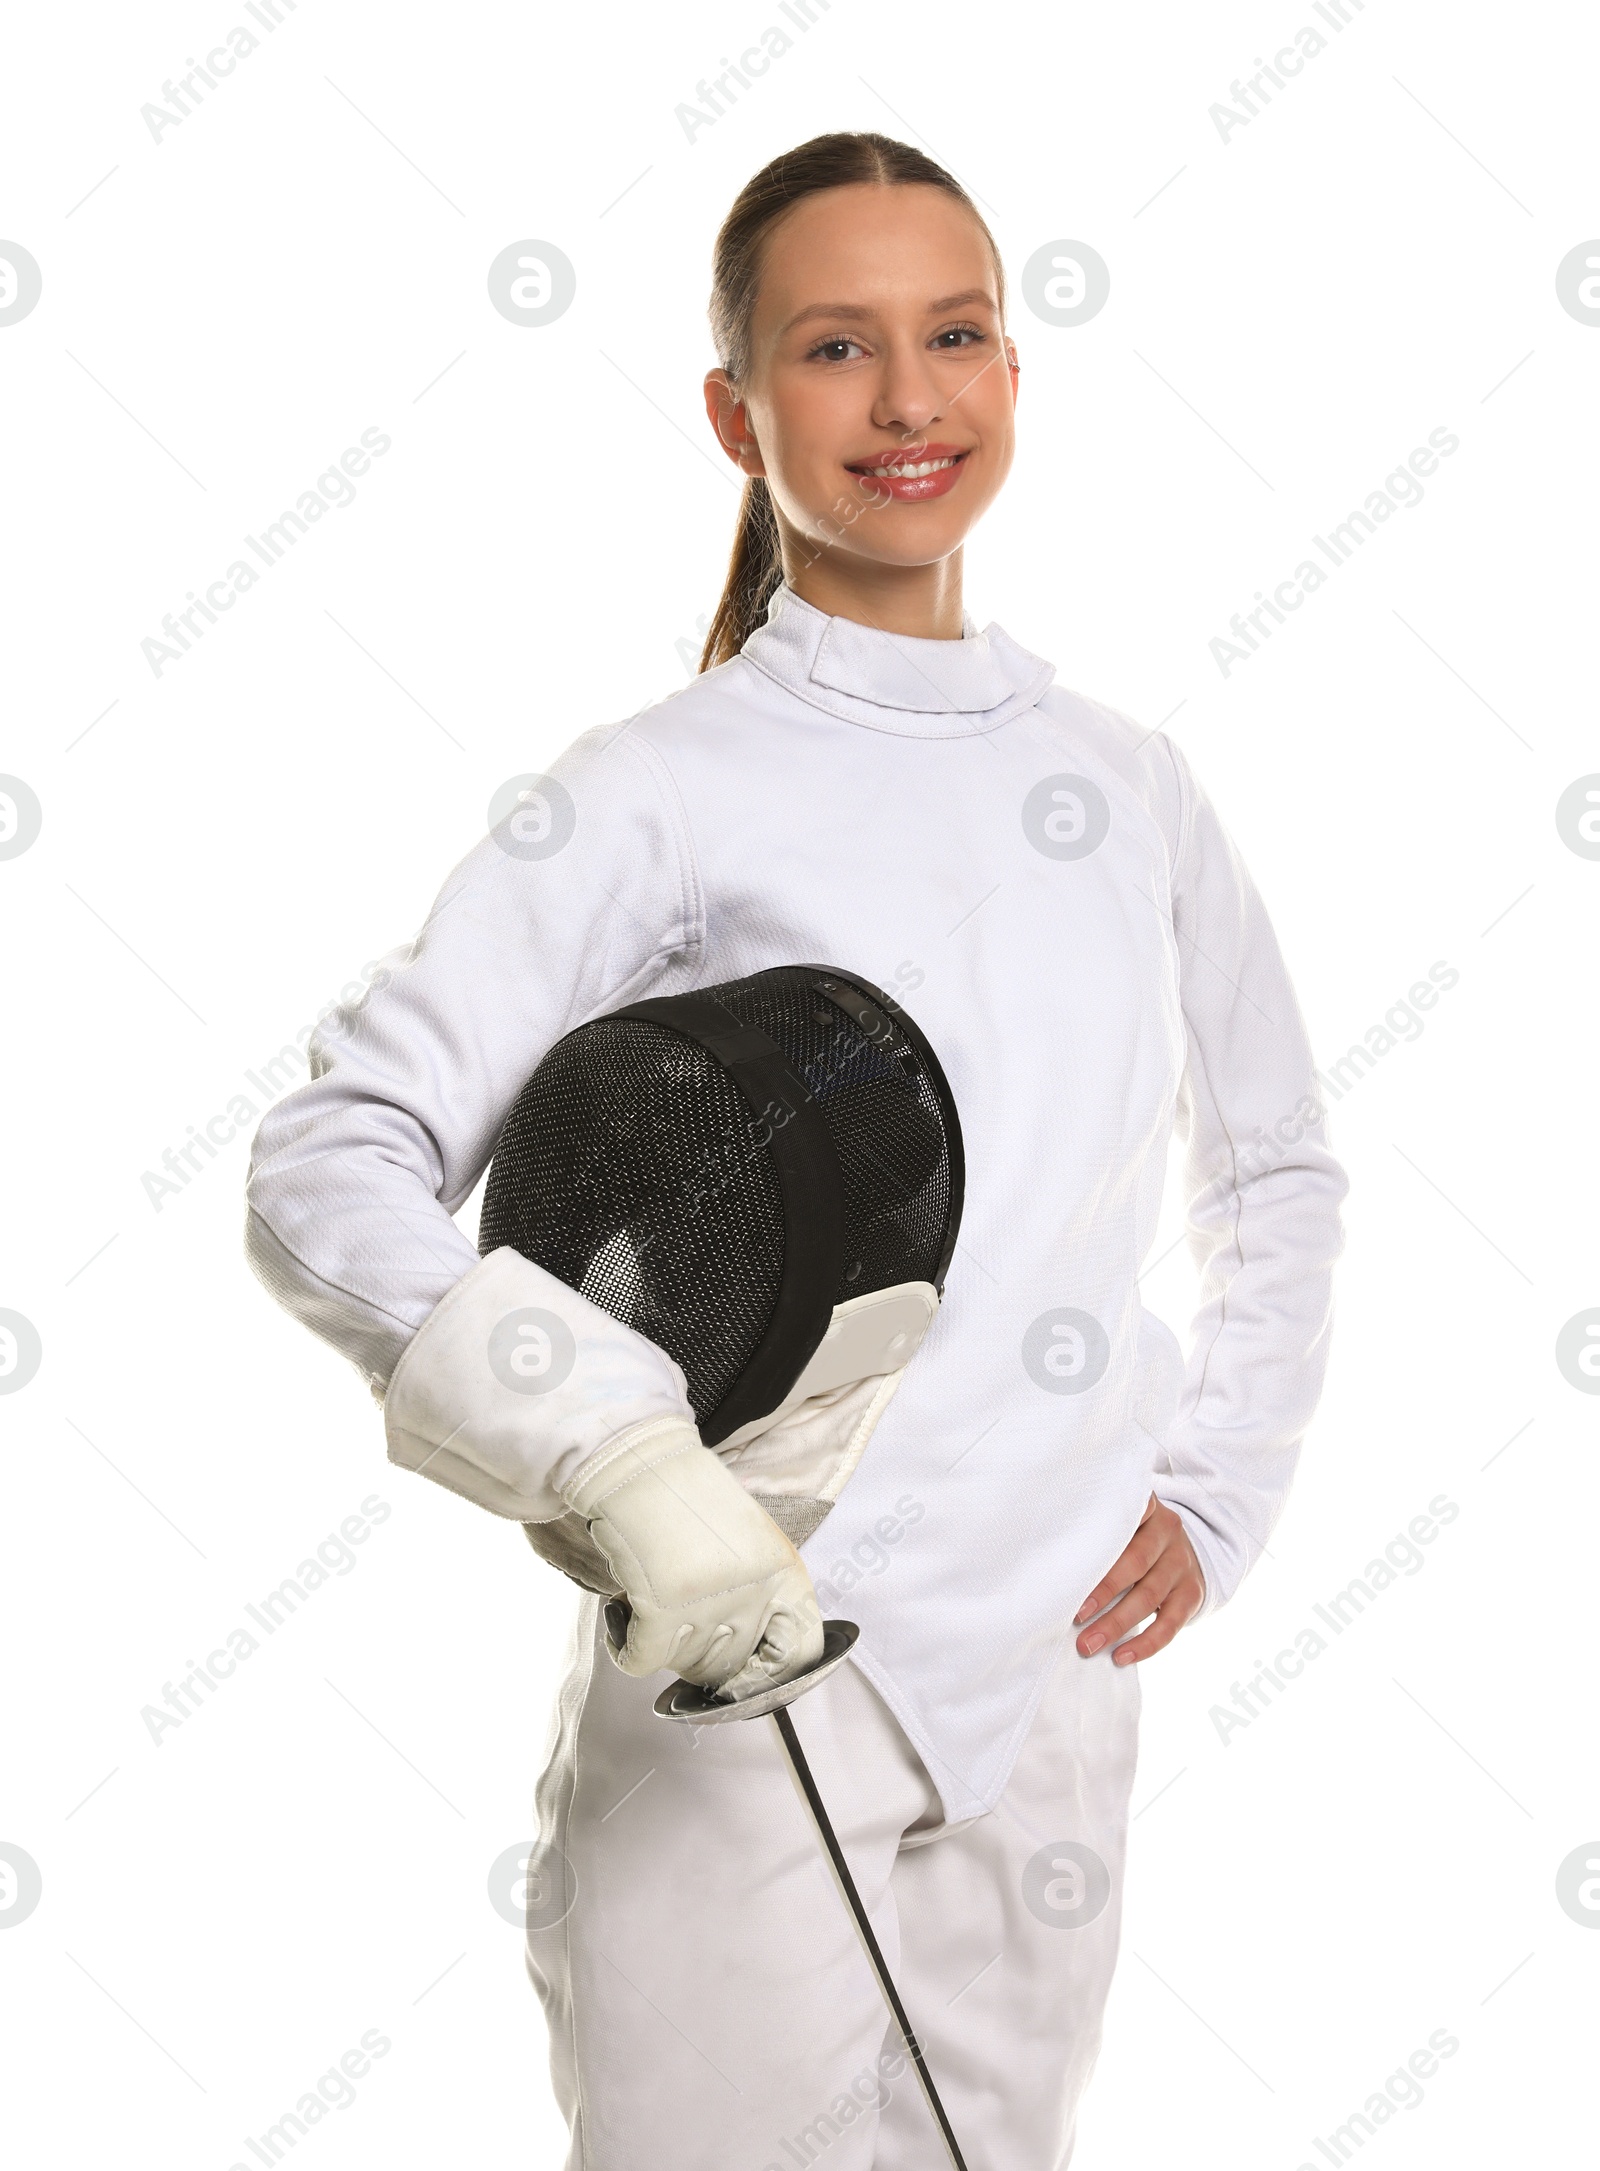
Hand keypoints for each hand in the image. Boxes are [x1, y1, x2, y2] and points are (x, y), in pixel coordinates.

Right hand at [563, 1418, 823, 1695]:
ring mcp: (708, 1603)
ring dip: (662, 1646)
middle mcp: (753, 1592)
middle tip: (678, 1627)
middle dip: (701, 1658)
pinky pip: (640, 1663)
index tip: (741, 1679)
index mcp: (785, 1572)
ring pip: (685, 1667)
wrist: (642, 1464)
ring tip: (650, 1603)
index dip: (770, 1677)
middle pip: (732, 1669)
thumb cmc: (692, 1498)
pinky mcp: (660, 1609)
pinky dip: (625, 1649)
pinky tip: (622, 1618)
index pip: (800, 1653)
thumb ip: (762, 1596)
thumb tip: (748, 1666)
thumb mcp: (752, 1542)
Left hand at [1072, 1493, 1203, 1664]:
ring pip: (1149, 1597)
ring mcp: (1182, 1563)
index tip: (1075, 1552)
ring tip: (1088, 1645)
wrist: (1182, 1551)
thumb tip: (1051, 1565)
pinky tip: (1122, 1656)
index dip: (1102, 1531)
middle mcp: (1167, 1531)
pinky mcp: (1192, 1593)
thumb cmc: (1133, 1538)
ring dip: (1116, 1624)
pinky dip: (1146, 1644)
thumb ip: (1097, 1532)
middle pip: (1134, 1562)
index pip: (1126, 1512)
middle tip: (1075, 1616)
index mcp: (1145, 1508)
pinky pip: (1171, 1624)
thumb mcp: (1122, 1523)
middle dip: (1103, 1592)